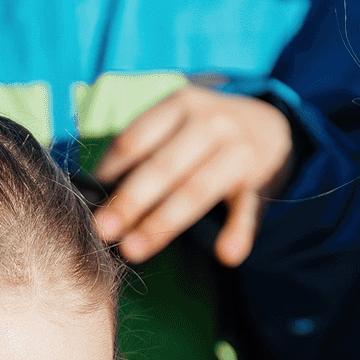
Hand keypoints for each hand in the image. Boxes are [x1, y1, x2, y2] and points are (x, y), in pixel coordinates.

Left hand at [92, 86, 294, 265]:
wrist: (273, 125)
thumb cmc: (204, 133)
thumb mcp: (177, 123)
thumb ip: (144, 149)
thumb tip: (94, 191)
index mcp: (180, 105)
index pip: (136, 140)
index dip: (108, 172)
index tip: (86, 201)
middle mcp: (211, 122)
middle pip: (162, 167)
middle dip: (129, 201)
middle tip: (102, 232)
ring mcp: (239, 151)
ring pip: (196, 190)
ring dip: (163, 223)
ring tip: (134, 251)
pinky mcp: (261, 181)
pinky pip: (248, 209)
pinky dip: (239, 231)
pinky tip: (226, 254)